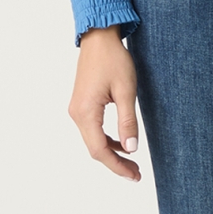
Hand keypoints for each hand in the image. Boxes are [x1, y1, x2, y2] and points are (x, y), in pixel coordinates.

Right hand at [69, 27, 141, 180]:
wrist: (98, 38)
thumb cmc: (113, 60)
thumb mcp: (126, 92)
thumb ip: (128, 122)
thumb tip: (131, 149)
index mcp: (86, 113)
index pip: (100, 150)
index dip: (117, 166)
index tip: (134, 175)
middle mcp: (76, 114)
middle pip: (94, 149)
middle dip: (115, 163)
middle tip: (136, 174)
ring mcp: (77, 109)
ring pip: (93, 141)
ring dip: (112, 153)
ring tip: (132, 162)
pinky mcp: (81, 105)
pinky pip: (92, 130)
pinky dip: (106, 140)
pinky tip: (122, 143)